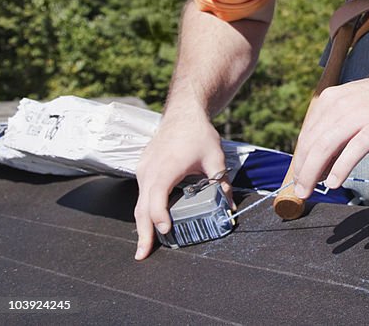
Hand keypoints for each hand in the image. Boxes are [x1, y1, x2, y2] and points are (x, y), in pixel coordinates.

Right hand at [133, 109, 228, 259]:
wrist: (183, 113)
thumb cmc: (198, 134)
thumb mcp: (215, 158)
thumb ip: (222, 182)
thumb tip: (230, 206)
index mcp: (165, 169)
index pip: (156, 200)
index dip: (160, 218)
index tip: (167, 232)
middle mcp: (149, 171)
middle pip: (141, 208)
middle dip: (143, 233)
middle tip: (142, 255)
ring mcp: (143, 170)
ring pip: (139, 202)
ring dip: (142, 223)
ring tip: (146, 244)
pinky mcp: (144, 168)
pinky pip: (141, 193)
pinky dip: (144, 209)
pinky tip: (149, 221)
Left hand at [289, 75, 368, 197]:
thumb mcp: (354, 108)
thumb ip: (336, 129)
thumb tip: (320, 163)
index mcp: (331, 100)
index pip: (307, 134)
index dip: (299, 160)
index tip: (298, 178)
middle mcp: (340, 105)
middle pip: (312, 143)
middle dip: (302, 170)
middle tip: (299, 190)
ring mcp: (359, 115)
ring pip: (326, 147)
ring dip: (313, 173)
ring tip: (308, 190)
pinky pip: (353, 150)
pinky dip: (340, 168)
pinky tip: (334, 183)